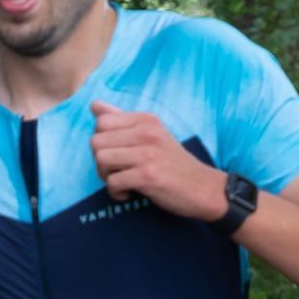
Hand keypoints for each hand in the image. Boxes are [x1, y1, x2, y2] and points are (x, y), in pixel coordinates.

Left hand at [90, 104, 225, 220]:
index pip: (102, 122)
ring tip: (121, 181)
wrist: (203, 187)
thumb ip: (122, 120)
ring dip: (106, 176)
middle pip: (96, 142)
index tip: (116, 153)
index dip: (102, 141)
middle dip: (100, 160)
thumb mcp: (152, 134)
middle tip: (116, 170)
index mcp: (146, 120)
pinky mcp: (147, 176)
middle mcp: (146, 133)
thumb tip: (94, 105)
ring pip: (101, 160)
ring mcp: (147, 154)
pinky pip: (113, 182)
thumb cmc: (174, 162)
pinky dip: (116, 192)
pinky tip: (128, 193)